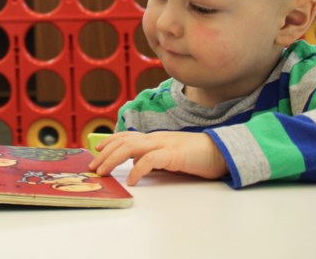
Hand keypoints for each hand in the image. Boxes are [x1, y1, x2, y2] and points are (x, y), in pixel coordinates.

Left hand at [88, 131, 226, 185]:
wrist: (222, 151)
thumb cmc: (198, 155)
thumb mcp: (171, 156)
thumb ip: (156, 159)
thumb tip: (139, 169)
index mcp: (155, 138)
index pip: (127, 136)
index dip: (110, 142)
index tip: (97, 152)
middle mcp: (156, 138)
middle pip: (124, 141)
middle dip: (105, 154)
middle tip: (93, 167)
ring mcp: (164, 144)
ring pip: (131, 147)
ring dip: (113, 159)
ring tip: (103, 172)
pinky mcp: (174, 154)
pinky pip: (151, 160)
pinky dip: (137, 169)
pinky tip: (131, 180)